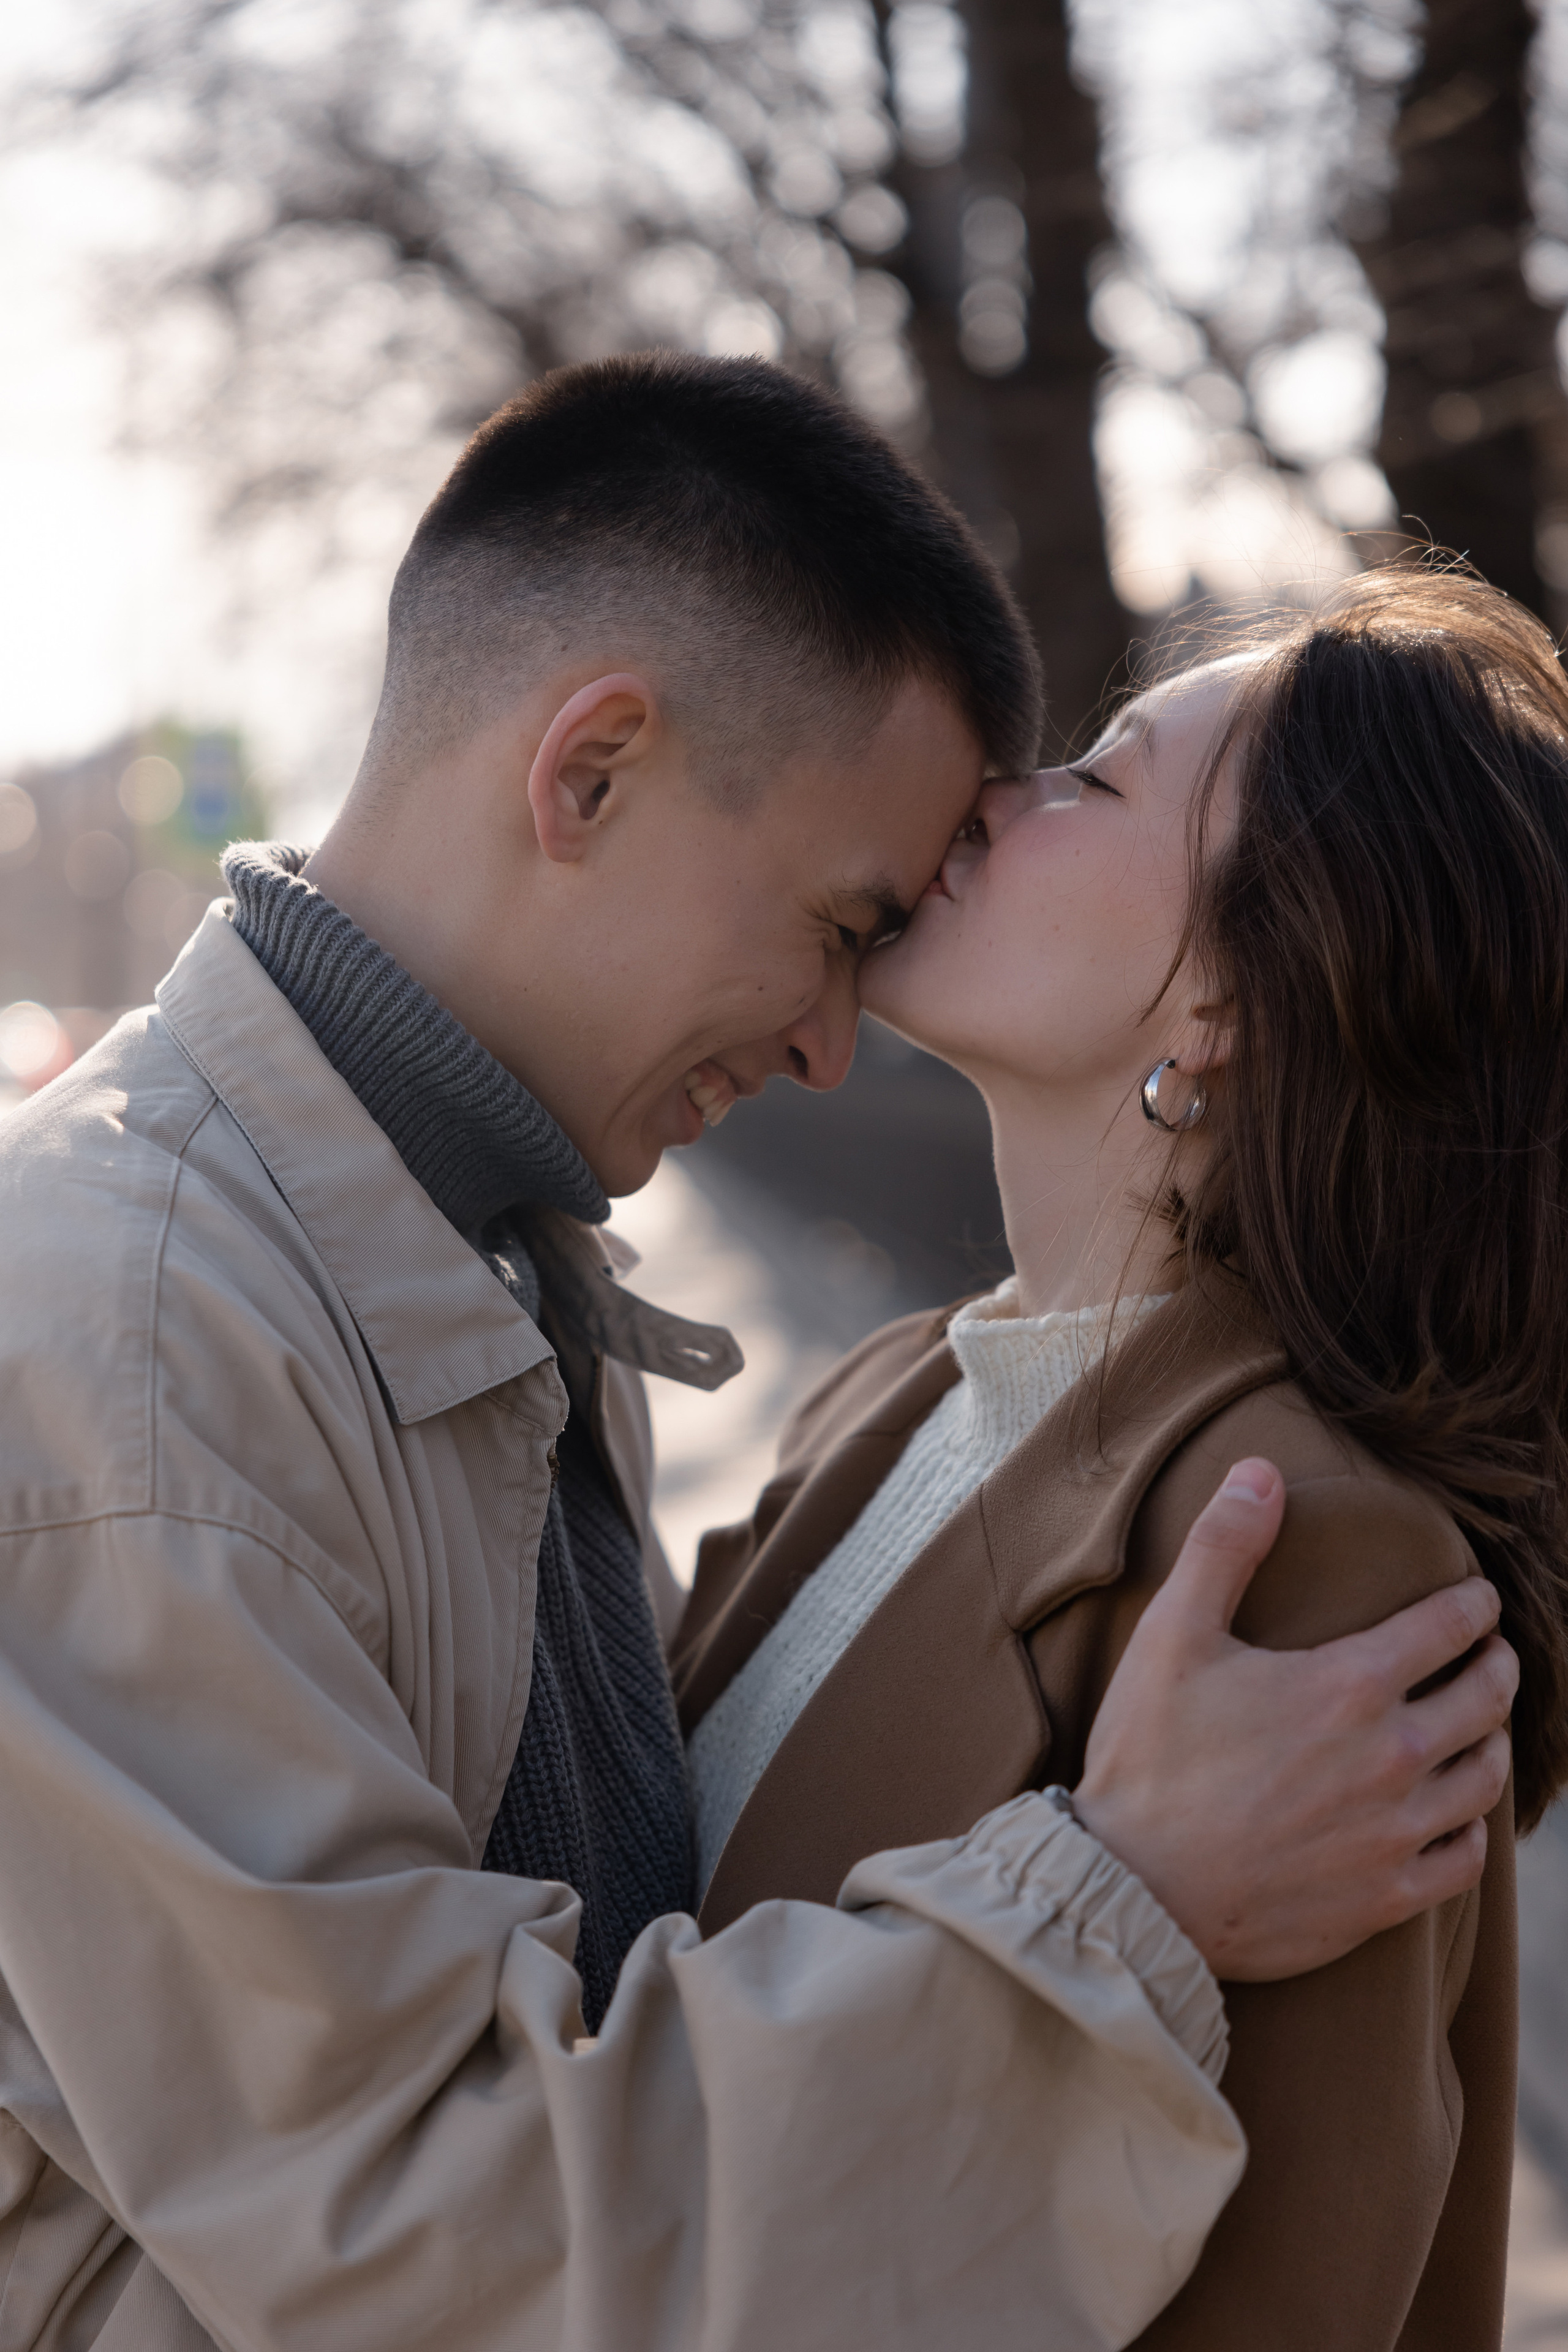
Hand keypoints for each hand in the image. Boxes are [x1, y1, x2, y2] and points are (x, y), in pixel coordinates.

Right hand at [1071, 1457, 1517, 1981]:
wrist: (1135, 1890)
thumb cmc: (1149, 1758)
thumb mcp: (1171, 1634)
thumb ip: (1223, 1546)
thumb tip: (1261, 1470)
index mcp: (1348, 1685)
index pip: (1449, 1627)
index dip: (1473, 1603)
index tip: (1479, 1596)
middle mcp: (1390, 1758)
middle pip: (1485, 1699)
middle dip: (1497, 1665)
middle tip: (1492, 1654)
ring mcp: (1393, 1834)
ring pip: (1485, 1779)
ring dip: (1493, 1742)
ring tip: (1483, 1728)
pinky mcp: (1383, 1897)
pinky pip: (1464, 1860)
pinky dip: (1473, 1830)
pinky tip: (1456, 1816)